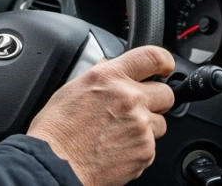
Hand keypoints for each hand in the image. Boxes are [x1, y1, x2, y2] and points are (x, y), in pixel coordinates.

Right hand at [28, 46, 174, 185]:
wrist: (55, 165)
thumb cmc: (56, 130)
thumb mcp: (73, 89)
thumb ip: (100, 76)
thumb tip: (110, 68)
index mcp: (110, 77)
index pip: (152, 57)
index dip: (164, 62)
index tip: (165, 67)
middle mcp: (129, 98)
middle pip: (166, 93)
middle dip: (155, 101)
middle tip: (137, 109)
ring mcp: (140, 126)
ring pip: (160, 123)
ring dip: (146, 128)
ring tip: (119, 134)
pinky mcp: (145, 152)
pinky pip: (151, 147)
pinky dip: (138, 149)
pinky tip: (116, 150)